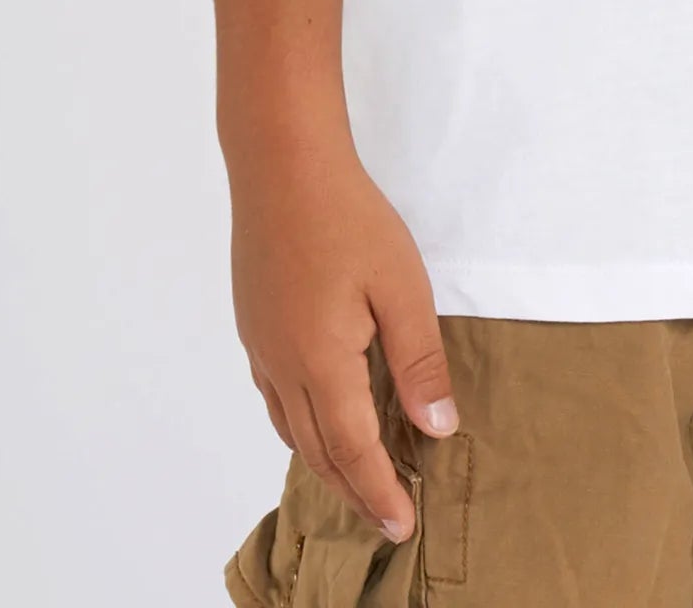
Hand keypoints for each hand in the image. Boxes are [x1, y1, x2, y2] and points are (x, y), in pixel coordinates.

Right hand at [230, 145, 456, 542]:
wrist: (282, 167)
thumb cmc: (348, 219)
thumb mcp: (401, 287)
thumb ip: (419, 361)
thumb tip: (437, 429)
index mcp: (321, 363)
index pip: (353, 451)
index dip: (380, 492)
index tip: (404, 525)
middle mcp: (282, 365)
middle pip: (317, 450)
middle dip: (354, 489)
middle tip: (388, 517)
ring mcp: (262, 345)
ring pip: (291, 427)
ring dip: (326, 461)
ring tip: (360, 479)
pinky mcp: (255, 324)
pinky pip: (276, 397)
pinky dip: (301, 424)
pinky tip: (320, 417)